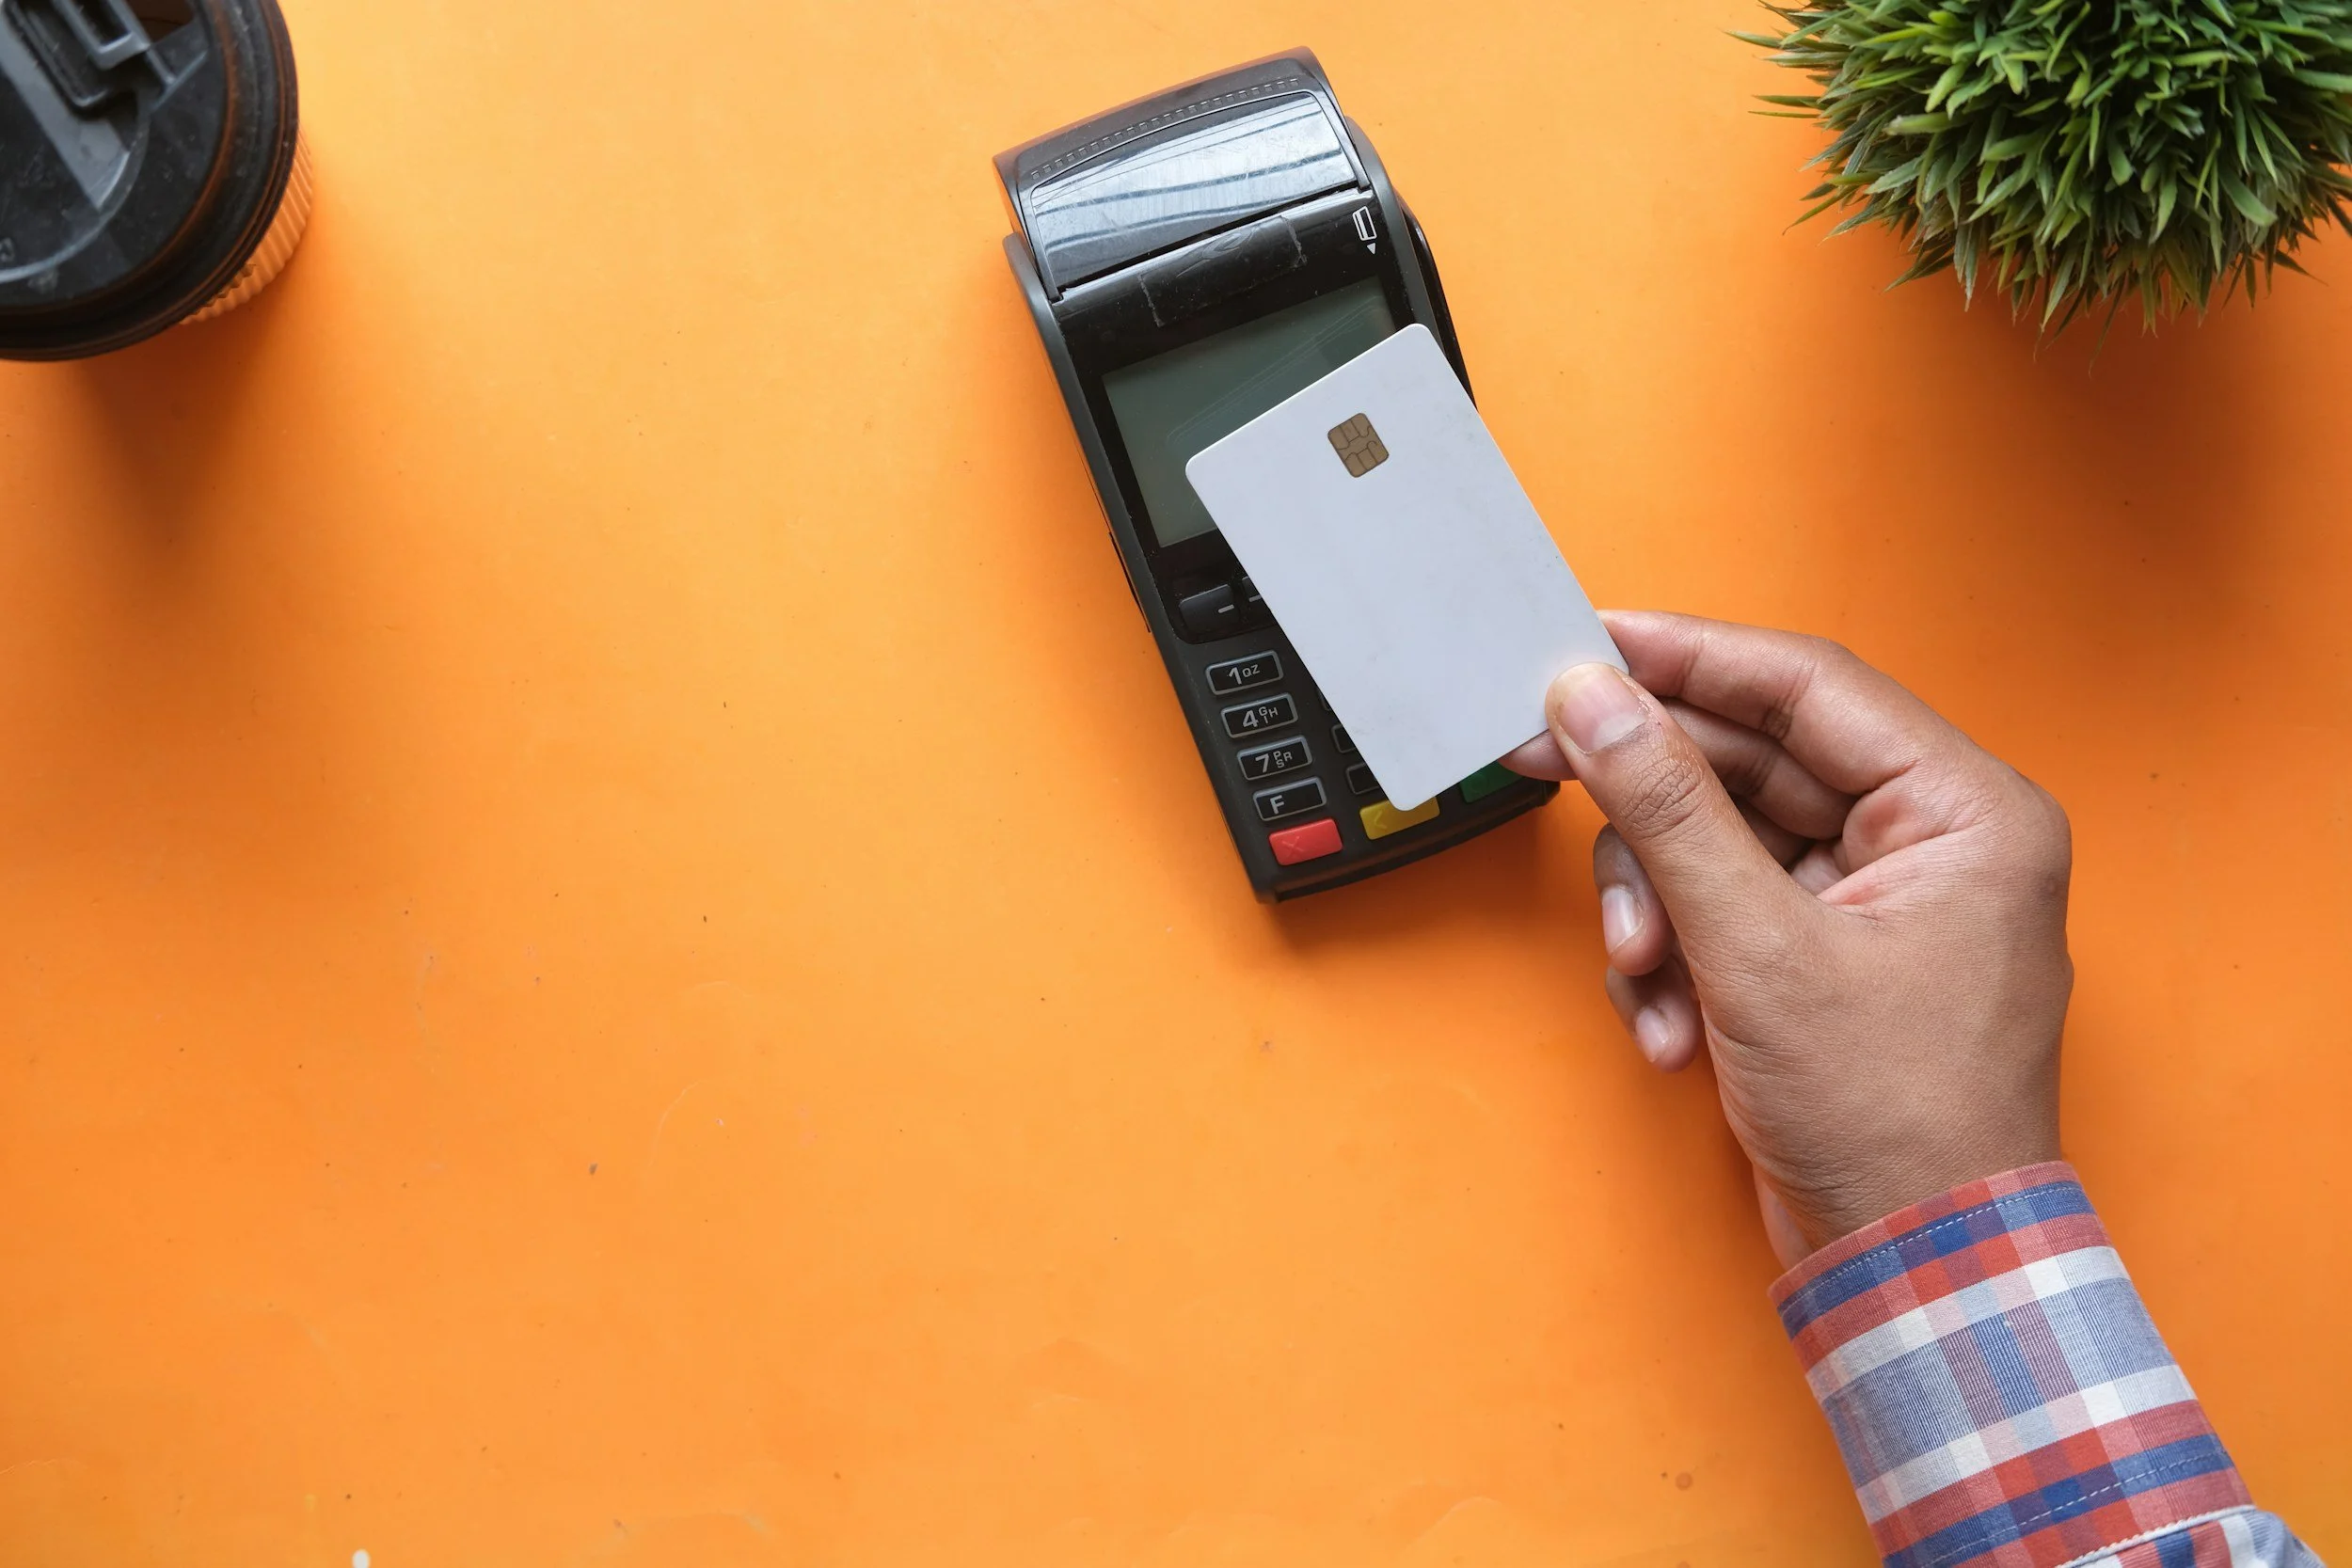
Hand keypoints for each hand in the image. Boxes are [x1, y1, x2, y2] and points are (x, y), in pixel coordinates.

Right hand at [1504, 612, 2070, 1264]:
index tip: (1590, 642)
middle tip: (1545, 765)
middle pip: (1752, 763)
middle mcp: (1928, 841)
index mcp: (1962, 811)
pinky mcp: (1825, 960)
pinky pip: (1723, 910)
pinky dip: (1679, 959)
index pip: (1808, 685)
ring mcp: (1874, 904)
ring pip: (1720, 841)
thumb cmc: (1892, 1121)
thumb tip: (1593, 700)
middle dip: (1650, 803)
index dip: (1689, 656)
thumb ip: (1668, 808)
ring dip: (1658, 903)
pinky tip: (1674, 1026)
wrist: (1914, 1270)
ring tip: (1647, 971)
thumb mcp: (1758, 948)